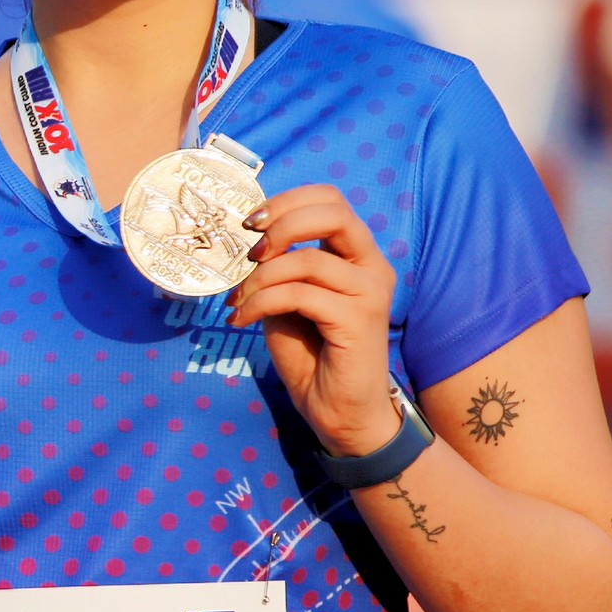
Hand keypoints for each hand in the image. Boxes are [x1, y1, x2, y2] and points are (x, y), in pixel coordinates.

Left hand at [227, 183, 401, 455]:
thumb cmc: (312, 355)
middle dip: (282, 223)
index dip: (287, 202)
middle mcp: (371, 266)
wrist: (339, 411)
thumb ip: (277, 268)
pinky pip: (301, 295)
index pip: (331, 200)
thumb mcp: (286, 301)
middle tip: (249, 251)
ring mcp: (370, 292)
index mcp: (355, 254)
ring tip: (239, 301)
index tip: (250, 223)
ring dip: (261, 278)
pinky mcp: (359, 320)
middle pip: (334, 213)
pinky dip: (264, 302)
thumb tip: (244, 244)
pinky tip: (244, 319)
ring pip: (308, 260)